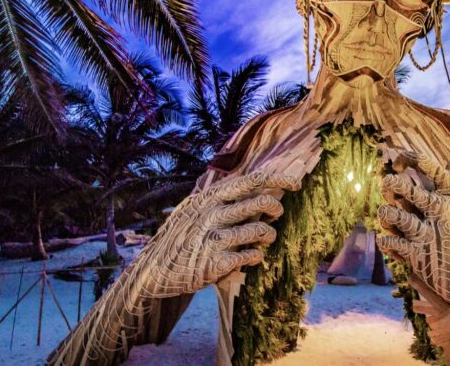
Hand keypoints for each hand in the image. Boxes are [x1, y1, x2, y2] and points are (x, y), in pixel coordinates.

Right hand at [144, 170, 299, 295]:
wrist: (154, 270)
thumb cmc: (181, 236)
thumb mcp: (194, 208)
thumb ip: (220, 196)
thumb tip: (253, 180)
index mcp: (209, 197)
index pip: (251, 180)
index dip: (278, 179)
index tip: (295, 184)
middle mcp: (212, 214)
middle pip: (261, 202)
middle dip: (277, 208)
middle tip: (276, 215)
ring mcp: (214, 239)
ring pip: (261, 231)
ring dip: (269, 235)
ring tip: (264, 239)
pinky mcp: (215, 264)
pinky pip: (251, 255)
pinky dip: (257, 256)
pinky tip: (252, 256)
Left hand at [376, 152, 449, 364]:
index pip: (429, 166)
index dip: (410, 158)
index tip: (401, 159)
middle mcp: (442, 210)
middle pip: (404, 186)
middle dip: (390, 183)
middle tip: (387, 184)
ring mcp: (429, 234)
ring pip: (392, 214)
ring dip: (384, 213)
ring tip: (384, 214)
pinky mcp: (420, 258)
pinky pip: (392, 243)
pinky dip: (386, 240)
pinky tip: (388, 242)